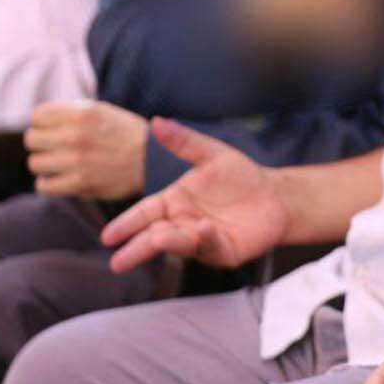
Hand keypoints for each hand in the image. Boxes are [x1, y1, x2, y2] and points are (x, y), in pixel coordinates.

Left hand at [25, 100, 148, 199]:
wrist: (153, 160)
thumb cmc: (126, 135)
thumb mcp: (102, 111)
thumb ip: (71, 112)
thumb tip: (38, 120)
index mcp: (82, 113)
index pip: (37, 116)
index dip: (43, 124)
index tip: (54, 131)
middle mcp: (76, 135)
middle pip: (31, 140)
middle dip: (42, 144)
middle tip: (57, 149)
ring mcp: (77, 161)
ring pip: (35, 163)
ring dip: (46, 165)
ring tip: (62, 165)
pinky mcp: (80, 184)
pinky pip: (43, 185)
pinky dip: (50, 184)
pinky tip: (62, 179)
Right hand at [101, 118, 289, 271]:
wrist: (276, 196)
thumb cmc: (240, 176)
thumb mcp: (212, 154)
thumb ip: (184, 142)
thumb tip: (156, 121)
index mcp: (174, 201)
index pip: (144, 214)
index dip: (126, 225)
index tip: (107, 236)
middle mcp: (182, 223)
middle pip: (153, 237)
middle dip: (136, 248)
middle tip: (117, 262)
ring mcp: (200, 240)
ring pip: (178, 244)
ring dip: (167, 243)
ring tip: (157, 239)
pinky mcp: (221, 252)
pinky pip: (209, 247)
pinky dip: (204, 238)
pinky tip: (203, 228)